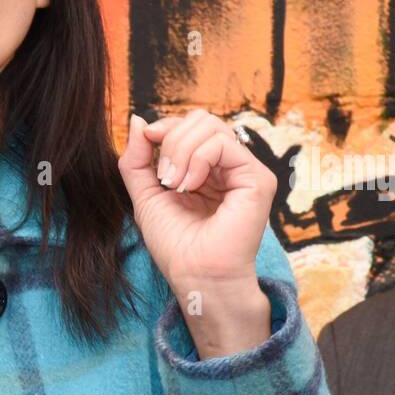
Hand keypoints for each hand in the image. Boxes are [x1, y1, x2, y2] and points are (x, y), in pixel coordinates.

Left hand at [118, 109, 277, 355]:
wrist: (195, 275)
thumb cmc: (175, 244)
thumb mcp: (145, 194)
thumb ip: (138, 159)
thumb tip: (138, 119)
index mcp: (205, 169)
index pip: (188, 125)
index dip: (164, 129)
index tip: (148, 146)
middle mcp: (227, 167)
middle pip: (200, 119)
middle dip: (171, 140)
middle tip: (164, 177)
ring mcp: (244, 171)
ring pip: (210, 127)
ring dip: (181, 151)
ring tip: (174, 184)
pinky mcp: (256, 178)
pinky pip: (222, 144)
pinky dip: (198, 159)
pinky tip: (189, 187)